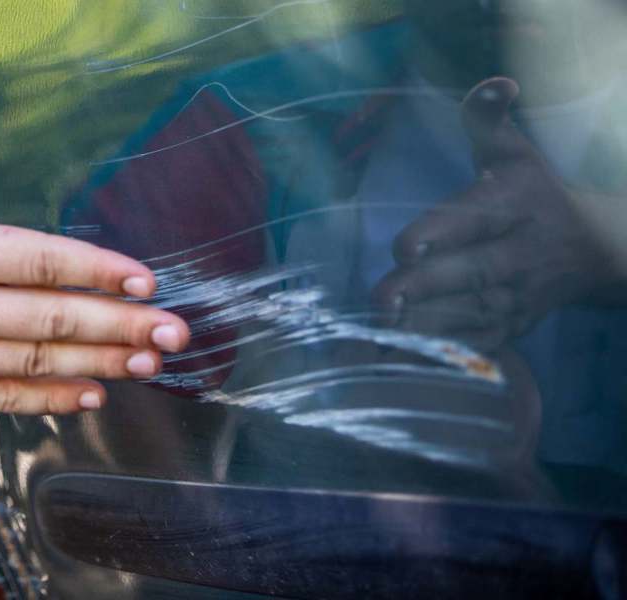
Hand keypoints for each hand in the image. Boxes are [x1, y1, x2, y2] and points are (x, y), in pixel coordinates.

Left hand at [373, 77, 615, 349]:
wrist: (594, 248)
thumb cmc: (534, 193)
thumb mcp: (514, 153)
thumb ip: (488, 120)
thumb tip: (494, 84)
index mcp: (517, 205)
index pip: (479, 218)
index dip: (443, 233)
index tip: (405, 247)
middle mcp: (522, 253)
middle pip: (476, 273)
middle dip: (428, 288)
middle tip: (382, 298)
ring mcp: (521, 295)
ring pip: (476, 315)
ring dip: (430, 326)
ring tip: (385, 331)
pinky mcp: (514, 326)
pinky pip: (481, 344)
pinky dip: (445, 354)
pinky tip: (405, 357)